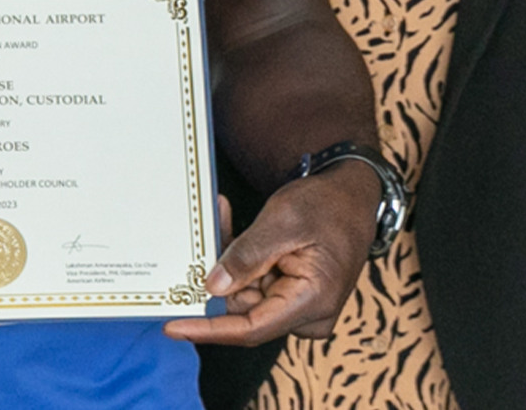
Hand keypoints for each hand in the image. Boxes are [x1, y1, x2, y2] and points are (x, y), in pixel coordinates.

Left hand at [165, 163, 375, 346]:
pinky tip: (230, 225)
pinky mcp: (291, 296)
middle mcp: (308, 313)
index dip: (209, 329)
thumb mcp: (283, 222)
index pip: (251, 328)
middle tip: (206, 232)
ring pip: (245, 293)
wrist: (353, 195)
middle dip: (220, 273)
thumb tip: (214, 288)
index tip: (173, 327)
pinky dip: (240, 258)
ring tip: (223, 215)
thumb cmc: (328, 205)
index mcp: (312, 300)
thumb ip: (248, 257)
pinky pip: (254, 284)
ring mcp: (300, 307)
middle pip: (244, 308)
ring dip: (230, 259)